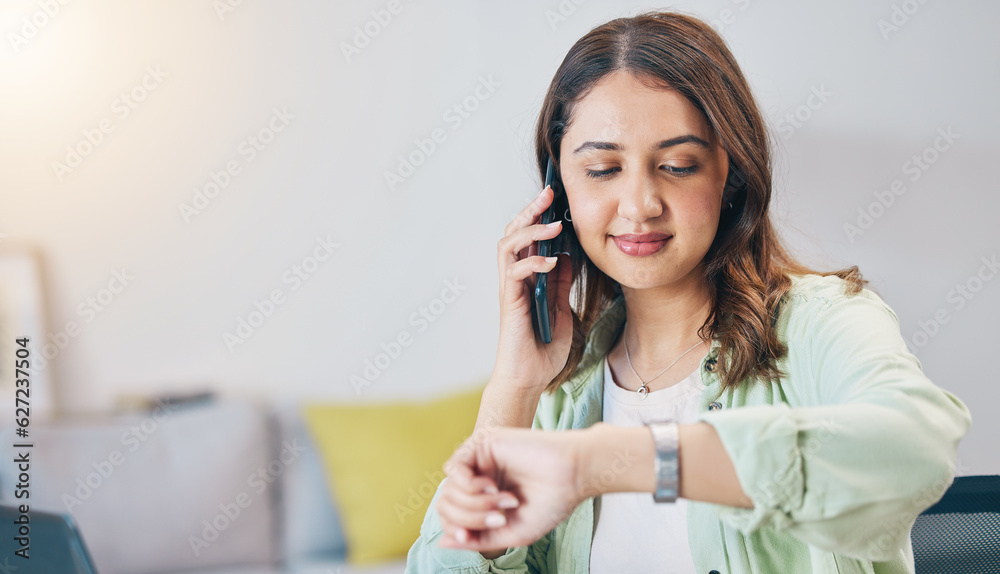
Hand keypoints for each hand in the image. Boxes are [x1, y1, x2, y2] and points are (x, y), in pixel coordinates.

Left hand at [435, 426, 584, 553]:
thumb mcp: (509, 533)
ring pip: (450, 490)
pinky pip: (454, 468)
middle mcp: (478, 479)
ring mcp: (479, 461)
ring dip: (476, 504)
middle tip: (501, 518)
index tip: (477, 536)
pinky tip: (492, 486)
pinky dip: (470, 486)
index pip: (451, 518)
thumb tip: (441, 542)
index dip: (458, 531)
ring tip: (506, 501)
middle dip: (470, 519)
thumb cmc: (549, 504)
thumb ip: (476, 539)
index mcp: (483, 500)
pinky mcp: (481, 443)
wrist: (572, 476)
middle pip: (447, 505)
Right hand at [494, 183, 573, 390]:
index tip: (555, 198)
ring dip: (530, 230)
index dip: (539, 216)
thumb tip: (566, 256)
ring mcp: (510, 289)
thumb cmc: (543, 349)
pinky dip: (532, 261)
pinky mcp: (510, 301)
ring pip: (508, 245)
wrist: (529, 379)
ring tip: (553, 224)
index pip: (528, 238)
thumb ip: (561, 284)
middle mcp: (515, 279)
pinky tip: (551, 262)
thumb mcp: (562, 310)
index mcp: (527, 279)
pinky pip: (514, 272)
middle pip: (513, 233)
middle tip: (548, 193)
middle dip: (531, 210)